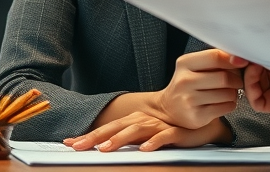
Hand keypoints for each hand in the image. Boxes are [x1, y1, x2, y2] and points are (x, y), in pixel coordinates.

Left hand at [64, 111, 231, 151]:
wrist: (201, 125)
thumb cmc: (170, 130)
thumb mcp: (145, 136)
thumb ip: (126, 140)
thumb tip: (100, 147)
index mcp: (134, 121)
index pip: (107, 128)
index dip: (88, 135)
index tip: (68, 143)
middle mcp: (144, 121)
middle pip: (116, 128)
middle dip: (96, 137)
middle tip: (78, 146)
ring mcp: (159, 126)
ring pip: (136, 131)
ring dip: (120, 139)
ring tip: (106, 149)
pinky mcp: (176, 132)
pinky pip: (164, 137)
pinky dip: (154, 142)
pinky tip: (145, 149)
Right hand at [149, 49, 246, 128]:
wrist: (170, 109)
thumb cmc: (189, 85)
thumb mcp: (195, 66)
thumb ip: (214, 59)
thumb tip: (239, 58)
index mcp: (185, 63)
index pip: (215, 57)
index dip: (233, 60)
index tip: (243, 62)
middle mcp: (184, 81)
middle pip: (224, 77)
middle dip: (236, 79)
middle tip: (236, 81)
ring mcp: (189, 100)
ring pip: (227, 93)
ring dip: (234, 93)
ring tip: (228, 92)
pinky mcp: (197, 116)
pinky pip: (226, 107)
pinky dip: (230, 104)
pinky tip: (223, 103)